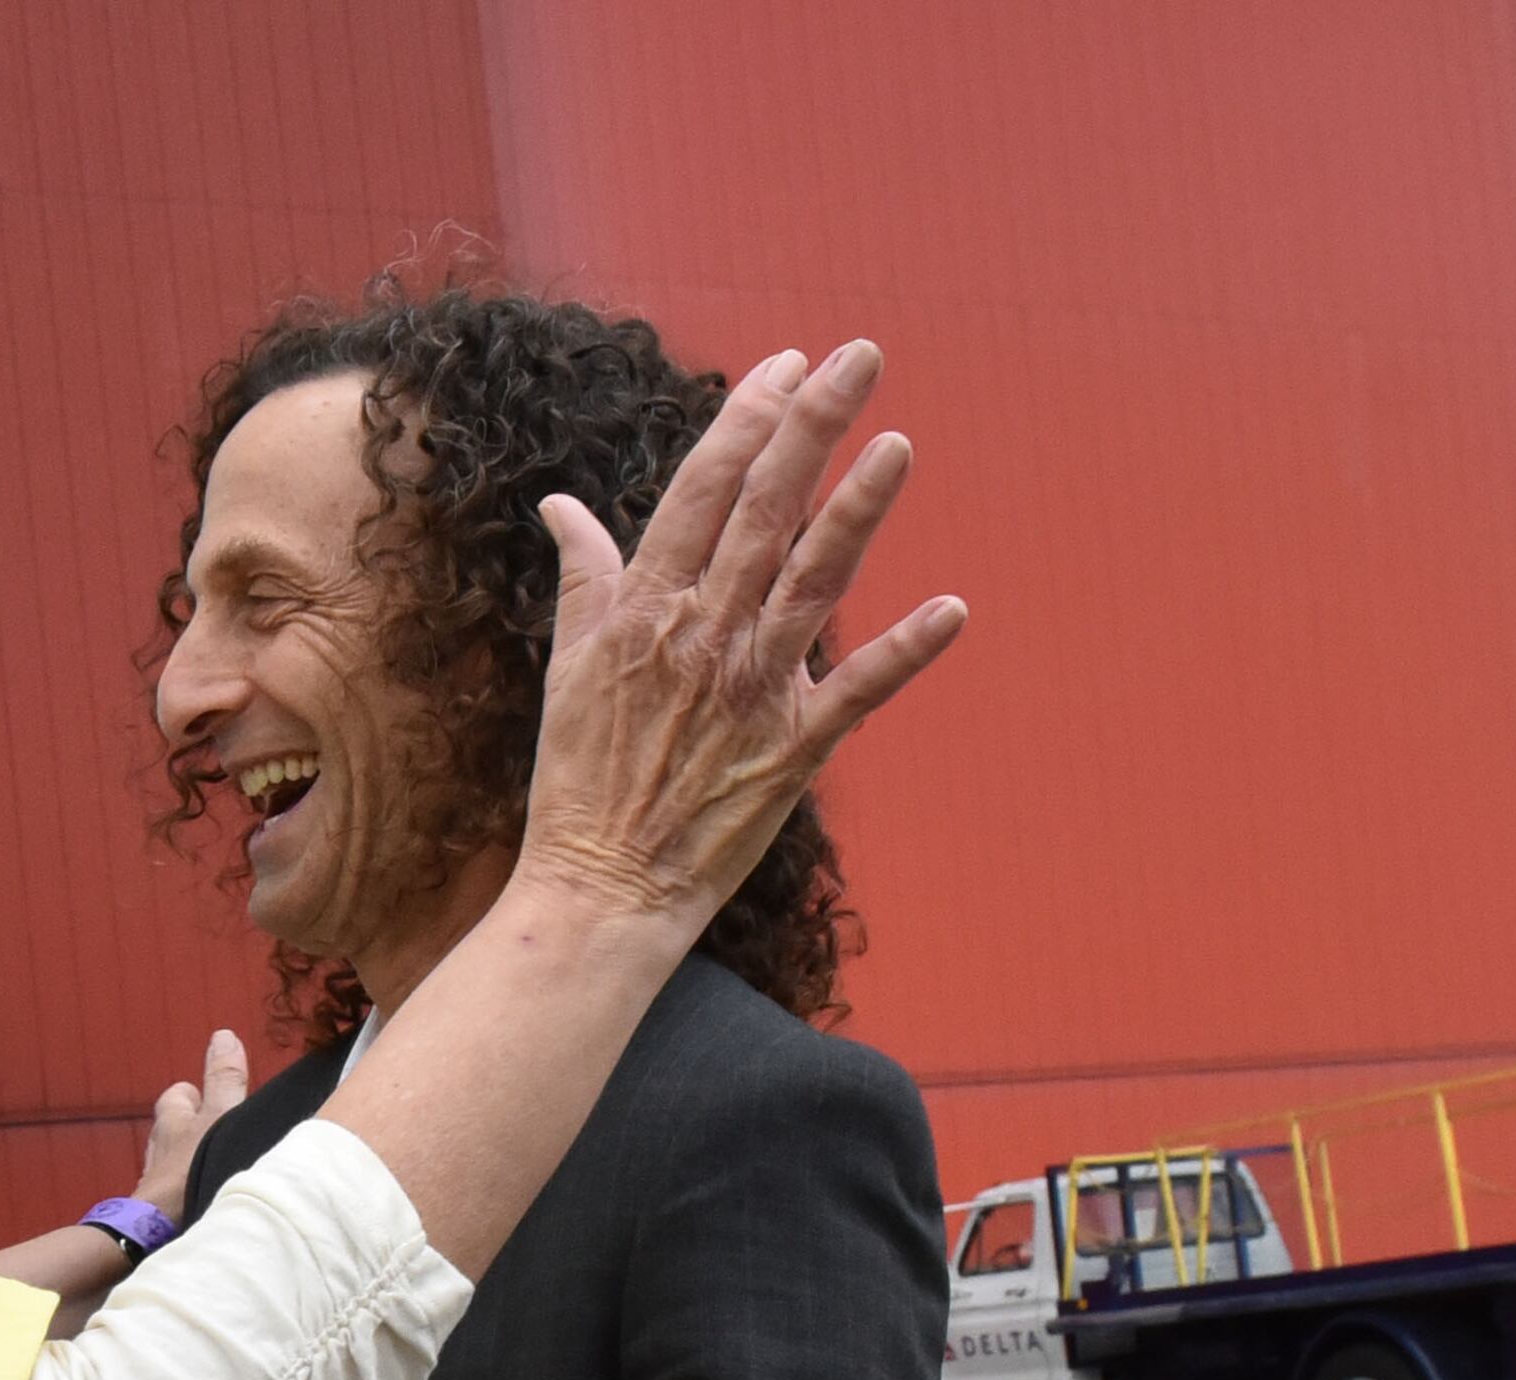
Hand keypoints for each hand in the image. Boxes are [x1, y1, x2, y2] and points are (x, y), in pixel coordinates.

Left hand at [135, 1029, 249, 1224]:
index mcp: (171, 1119)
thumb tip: (224, 1036)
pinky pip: (178, 1190)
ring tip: (221, 1169)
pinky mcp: (160, 1209)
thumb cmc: (190, 1171)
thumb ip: (224, 1080)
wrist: (163, 1230)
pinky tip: (208, 1198)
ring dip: (195, 1162)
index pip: (179, 1095)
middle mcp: (159, 1147)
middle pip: (176, 1128)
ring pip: (176, 1160)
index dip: (195, 1094)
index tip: (215, 1098)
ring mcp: (158, 1179)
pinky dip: (192, 1189)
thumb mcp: (219, 1118)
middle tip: (225, 1135)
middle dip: (196, 1129)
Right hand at [516, 340, 962, 934]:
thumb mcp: (568, 668)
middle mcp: (702, 636)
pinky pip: (857, 692)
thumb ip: (583, 579)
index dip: (746, 421)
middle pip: (764, 512)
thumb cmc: (581, 778)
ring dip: (859, 510)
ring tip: (898, 444)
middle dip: (811, 427)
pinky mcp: (793, 749)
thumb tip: (562, 506)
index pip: (702, 492)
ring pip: (813, 581)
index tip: (785, 362)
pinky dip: (905, 652)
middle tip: (858, 356)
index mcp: (646, 610)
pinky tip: (952, 608)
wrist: (602, 887)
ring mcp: (751, 691)